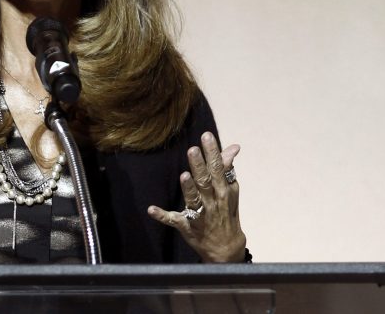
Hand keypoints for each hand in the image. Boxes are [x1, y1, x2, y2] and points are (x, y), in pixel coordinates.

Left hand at [147, 132, 246, 261]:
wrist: (227, 248)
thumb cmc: (226, 212)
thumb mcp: (230, 191)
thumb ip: (227, 168)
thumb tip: (233, 147)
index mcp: (222, 191)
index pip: (217, 169)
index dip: (212, 153)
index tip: (206, 136)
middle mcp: (212, 202)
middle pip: (205, 182)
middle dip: (199, 166)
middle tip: (192, 149)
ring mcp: (199, 215)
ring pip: (193, 200)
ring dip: (188, 189)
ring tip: (184, 175)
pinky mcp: (186, 226)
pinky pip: (173, 220)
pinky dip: (162, 216)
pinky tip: (151, 209)